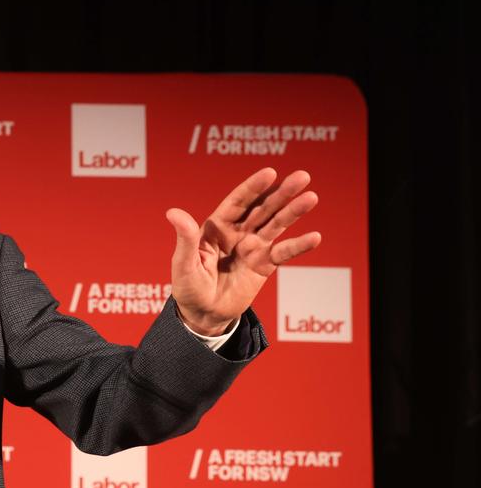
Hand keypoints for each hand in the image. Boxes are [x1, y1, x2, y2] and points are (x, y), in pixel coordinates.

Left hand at [166, 168, 320, 335]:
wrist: (202, 314)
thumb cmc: (188, 287)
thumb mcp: (183, 263)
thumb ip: (184, 238)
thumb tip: (172, 212)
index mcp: (216, 227)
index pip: (238, 202)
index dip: (253, 187)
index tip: (270, 173)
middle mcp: (237, 232)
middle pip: (262, 208)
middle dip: (281, 193)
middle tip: (302, 176)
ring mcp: (253, 247)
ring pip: (276, 225)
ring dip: (293, 212)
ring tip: (311, 197)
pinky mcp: (264, 265)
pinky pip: (283, 253)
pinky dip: (298, 245)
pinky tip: (314, 237)